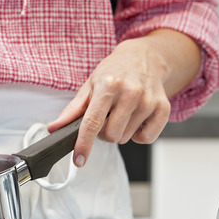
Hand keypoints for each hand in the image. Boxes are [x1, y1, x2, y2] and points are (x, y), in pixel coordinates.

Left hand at [47, 29, 200, 166]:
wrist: (144, 58)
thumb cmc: (115, 72)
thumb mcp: (90, 86)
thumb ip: (72, 110)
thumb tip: (54, 128)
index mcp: (108, 85)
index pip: (93, 122)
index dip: (84, 144)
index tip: (79, 160)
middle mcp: (130, 92)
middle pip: (111, 136)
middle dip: (104, 133)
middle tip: (106, 118)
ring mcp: (149, 101)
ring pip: (126, 138)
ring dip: (120, 131)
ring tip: (121, 113)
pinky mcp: (163, 108)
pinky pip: (146, 138)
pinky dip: (138, 134)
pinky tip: (136, 118)